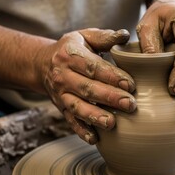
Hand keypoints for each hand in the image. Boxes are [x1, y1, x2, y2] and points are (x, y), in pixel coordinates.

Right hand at [37, 28, 136, 143]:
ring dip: (95, 116)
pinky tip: (95, 139)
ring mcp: (60, 94)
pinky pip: (70, 121)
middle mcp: (63, 76)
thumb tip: (126, 35)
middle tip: (130, 104)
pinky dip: (81, 131)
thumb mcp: (84, 36)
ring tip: (112, 123)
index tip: (131, 84)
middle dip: (109, 97)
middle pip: (87, 88)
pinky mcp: (61, 108)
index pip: (93, 67)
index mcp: (70, 55)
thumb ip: (105, 37)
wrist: (42, 64)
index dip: (112, 76)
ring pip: (78, 107)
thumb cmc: (71, 49)